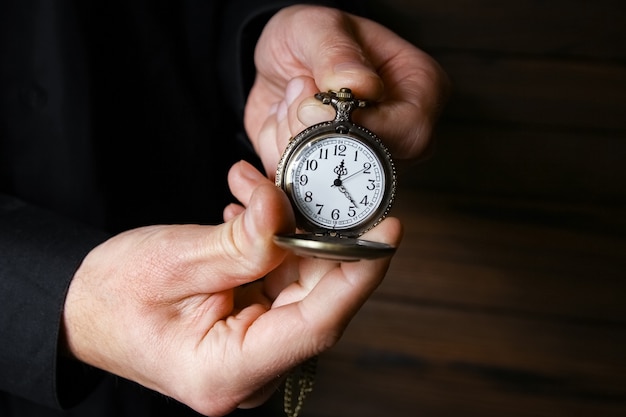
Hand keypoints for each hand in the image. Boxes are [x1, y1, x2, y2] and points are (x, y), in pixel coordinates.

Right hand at [63, 160, 401, 415]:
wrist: (82, 309)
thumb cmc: (113, 295)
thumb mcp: (175, 262)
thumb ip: (241, 240)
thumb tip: (284, 205)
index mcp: (228, 371)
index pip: (317, 324)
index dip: (358, 274)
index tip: (387, 230)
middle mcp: (249, 370)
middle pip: (316, 302)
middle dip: (325, 239)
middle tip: (334, 188)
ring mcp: (252, 350)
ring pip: (302, 286)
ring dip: (293, 233)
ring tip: (265, 190)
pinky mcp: (251, 326)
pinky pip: (281, 282)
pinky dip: (276, 244)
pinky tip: (255, 213)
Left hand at [244, 5, 448, 176]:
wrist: (277, 62)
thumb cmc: (311, 39)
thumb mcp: (319, 27)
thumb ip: (337, 53)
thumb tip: (357, 85)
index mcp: (418, 92)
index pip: (412, 133)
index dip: (361, 127)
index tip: (316, 104)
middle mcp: (399, 135)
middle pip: (370, 165)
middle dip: (316, 132)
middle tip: (298, 90)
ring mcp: (366, 162)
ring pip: (329, 180)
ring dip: (291, 135)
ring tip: (293, 95)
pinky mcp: (327, 179)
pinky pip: (297, 185)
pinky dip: (276, 149)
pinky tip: (282, 118)